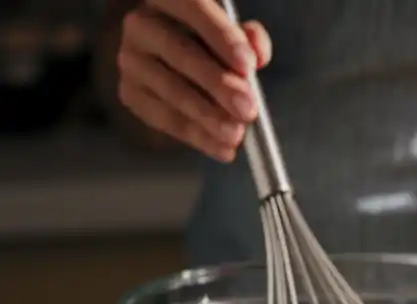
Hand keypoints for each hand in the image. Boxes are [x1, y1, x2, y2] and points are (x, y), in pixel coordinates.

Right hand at [116, 0, 271, 161]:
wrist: (178, 62)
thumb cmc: (212, 43)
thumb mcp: (233, 34)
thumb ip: (249, 39)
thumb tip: (257, 55)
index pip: (192, 8)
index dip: (220, 37)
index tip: (248, 66)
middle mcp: (141, 24)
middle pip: (179, 53)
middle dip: (217, 85)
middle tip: (248, 109)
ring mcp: (131, 60)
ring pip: (171, 90)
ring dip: (207, 116)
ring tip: (236, 134)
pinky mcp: (130, 93)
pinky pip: (164, 118)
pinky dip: (197, 136)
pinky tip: (223, 148)